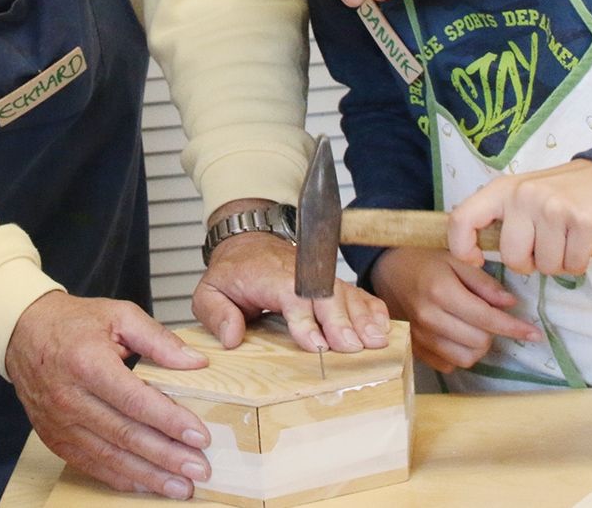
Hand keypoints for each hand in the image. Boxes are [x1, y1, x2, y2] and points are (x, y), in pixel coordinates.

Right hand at [5, 291, 210, 498]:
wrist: (23, 333)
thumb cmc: (72, 324)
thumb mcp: (118, 315)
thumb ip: (159, 339)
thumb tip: (196, 363)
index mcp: (87, 362)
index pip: (135, 400)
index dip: (169, 421)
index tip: (199, 436)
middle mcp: (70, 397)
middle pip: (125, 435)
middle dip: (167, 456)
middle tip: (200, 468)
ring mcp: (59, 423)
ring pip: (110, 457)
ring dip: (149, 475)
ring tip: (182, 486)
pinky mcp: (54, 439)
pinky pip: (91, 465)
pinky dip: (122, 479)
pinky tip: (148, 484)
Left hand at [192, 215, 389, 353]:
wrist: (249, 243)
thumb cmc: (232, 272)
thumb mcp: (208, 290)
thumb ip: (215, 313)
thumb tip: (232, 337)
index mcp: (267, 276)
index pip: (290, 294)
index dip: (305, 320)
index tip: (317, 344)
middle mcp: (299, 273)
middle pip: (325, 295)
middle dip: (340, 321)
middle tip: (353, 347)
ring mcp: (319, 277)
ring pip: (345, 293)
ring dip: (362, 317)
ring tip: (376, 341)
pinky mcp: (331, 283)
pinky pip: (356, 294)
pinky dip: (371, 309)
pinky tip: (382, 327)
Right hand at [370, 247, 541, 372]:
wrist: (386, 271)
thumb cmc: (424, 261)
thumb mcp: (456, 259)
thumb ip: (484, 282)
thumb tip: (511, 304)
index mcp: (441, 292)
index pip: (486, 319)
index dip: (514, 328)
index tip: (534, 333)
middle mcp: (429, 318)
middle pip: (479, 342)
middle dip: (494, 333)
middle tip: (492, 318)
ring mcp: (419, 337)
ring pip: (465, 358)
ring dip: (478, 346)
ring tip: (475, 327)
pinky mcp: (414, 349)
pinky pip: (448, 365)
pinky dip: (459, 354)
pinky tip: (457, 336)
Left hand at [448, 159, 591, 274]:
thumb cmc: (558, 193)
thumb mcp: (519, 195)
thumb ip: (498, 218)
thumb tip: (472, 251)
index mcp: (502, 190)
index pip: (462, 219)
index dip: (462, 248)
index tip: (477, 259)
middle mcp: (523, 196)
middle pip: (512, 257)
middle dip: (528, 263)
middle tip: (543, 247)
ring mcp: (553, 208)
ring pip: (545, 266)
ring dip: (557, 263)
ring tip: (565, 241)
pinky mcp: (581, 222)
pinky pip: (573, 265)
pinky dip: (578, 262)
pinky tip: (582, 242)